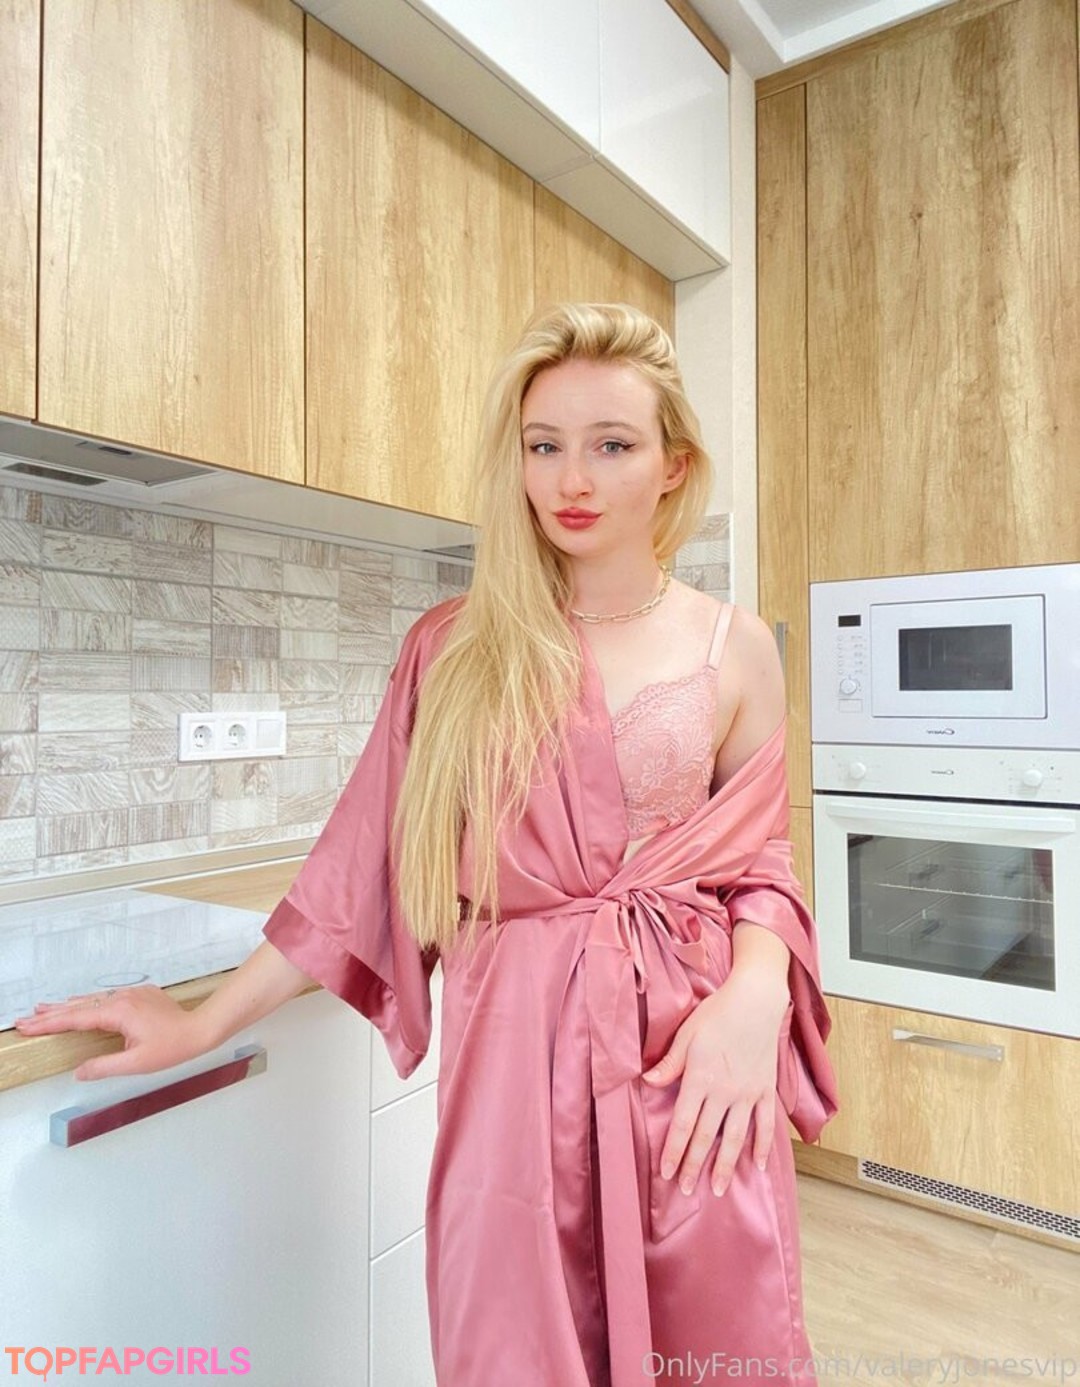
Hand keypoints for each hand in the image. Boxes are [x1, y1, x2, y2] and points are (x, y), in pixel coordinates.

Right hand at [13, 984, 209, 1080]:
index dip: (50, 1024)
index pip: (76, 1019)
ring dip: (67, 1006)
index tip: (28, 1026)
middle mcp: (122, 998)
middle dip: (51, 1014)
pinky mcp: (139, 995)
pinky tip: (79, 1004)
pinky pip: (106, 998)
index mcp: (118, 1012)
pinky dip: (87, 1003)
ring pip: (91, 1000)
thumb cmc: (173, 1046)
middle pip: (79, 1006)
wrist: (200, 1028)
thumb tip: (79, 1072)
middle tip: (25, 1019)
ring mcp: (131, 994)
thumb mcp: (137, 1063)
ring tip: (43, 1010)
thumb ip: (104, 1066)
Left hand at [640, 970, 788, 1196]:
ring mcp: (748, 1093)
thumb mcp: (686, 1034)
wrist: (757, 999)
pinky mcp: (766, 1090)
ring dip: (726, 1166)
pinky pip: (766, 1124)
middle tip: (687, 1190)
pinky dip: (763, 1146)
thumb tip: (647, 1082)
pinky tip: (758, 1165)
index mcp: (700, 1078)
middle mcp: (724, 1092)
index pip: (683, 1124)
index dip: (674, 1151)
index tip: (667, 1173)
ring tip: (718, 1189)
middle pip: (706, 1137)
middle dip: (694, 1166)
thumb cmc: (718, 1012)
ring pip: (736, 1138)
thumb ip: (669, 1064)